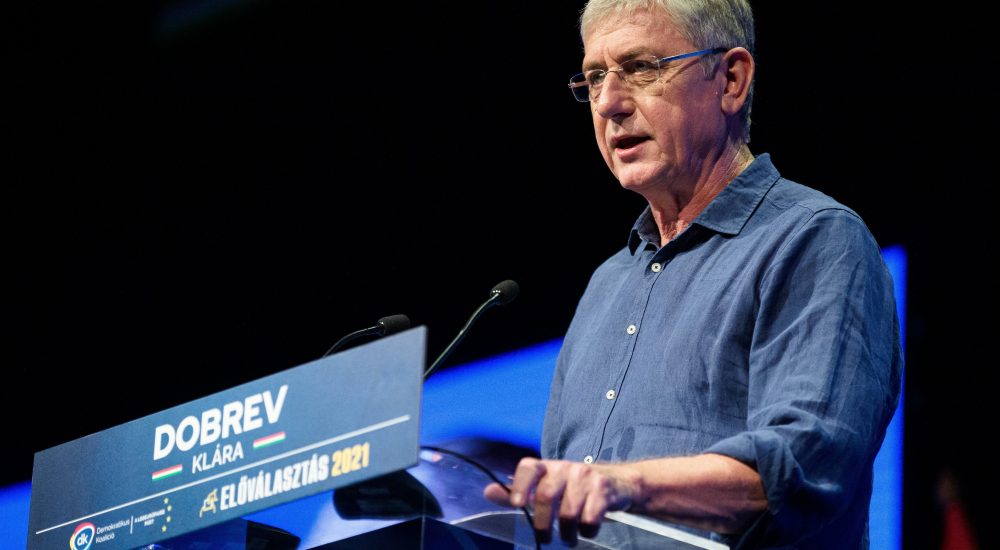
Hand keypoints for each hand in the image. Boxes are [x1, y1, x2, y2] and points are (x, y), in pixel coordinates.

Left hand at [483, 457, 637, 544]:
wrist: (617, 483)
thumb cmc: (573, 488)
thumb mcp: (546, 486)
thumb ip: (518, 491)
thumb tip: (487, 492)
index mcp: (548, 467)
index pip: (529, 467)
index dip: (520, 484)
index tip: (516, 503)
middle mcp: (566, 467)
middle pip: (546, 495)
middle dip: (543, 523)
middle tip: (545, 538)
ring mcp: (586, 477)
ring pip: (569, 511)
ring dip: (567, 532)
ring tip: (568, 539)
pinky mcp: (604, 490)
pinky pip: (590, 517)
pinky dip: (587, 530)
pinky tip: (586, 530)